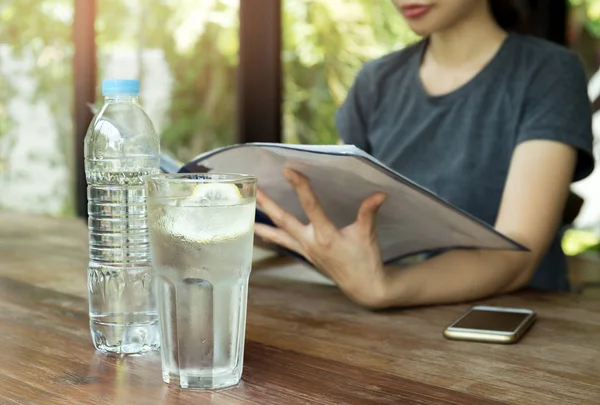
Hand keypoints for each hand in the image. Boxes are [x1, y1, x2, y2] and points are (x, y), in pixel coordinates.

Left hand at [254, 168, 387, 307]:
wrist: (364, 287)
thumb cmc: (366, 260)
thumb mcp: (368, 235)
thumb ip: (369, 212)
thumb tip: (379, 194)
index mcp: (326, 235)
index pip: (310, 206)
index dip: (300, 187)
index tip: (288, 170)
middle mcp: (311, 242)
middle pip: (283, 220)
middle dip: (267, 204)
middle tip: (253, 189)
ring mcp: (306, 250)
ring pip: (279, 234)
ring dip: (261, 224)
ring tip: (245, 214)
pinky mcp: (306, 255)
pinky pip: (283, 243)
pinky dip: (270, 236)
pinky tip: (259, 231)